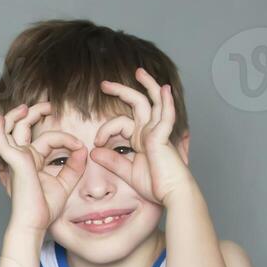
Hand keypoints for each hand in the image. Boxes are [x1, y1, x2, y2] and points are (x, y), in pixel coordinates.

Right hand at [0, 102, 88, 231]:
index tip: (80, 147)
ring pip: (12, 130)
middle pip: (24, 127)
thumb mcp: (66, 183)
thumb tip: (83, 149)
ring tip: (28, 107)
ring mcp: (16, 159)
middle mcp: (22, 157)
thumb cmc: (45, 208)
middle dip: (35, 113)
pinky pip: (3, 142)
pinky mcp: (14, 162)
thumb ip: (74, 165)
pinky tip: (1, 119)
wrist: (35, 222)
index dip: (66, 139)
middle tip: (48, 106)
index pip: (48, 139)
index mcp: (33, 161)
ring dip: (18, 115)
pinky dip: (0, 130)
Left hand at [90, 69, 193, 205]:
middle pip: (138, 103)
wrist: (172, 194)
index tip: (97, 143)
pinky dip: (165, 102)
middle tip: (104, 84)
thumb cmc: (155, 185)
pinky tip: (164, 89)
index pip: (121, 123)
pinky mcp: (164, 137)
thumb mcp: (127, 171)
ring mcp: (159, 132)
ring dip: (147, 85)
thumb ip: (112, 161)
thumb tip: (94, 151)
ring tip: (138, 71)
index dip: (105, 130)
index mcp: (143, 138)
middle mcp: (151, 131)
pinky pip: (166, 115)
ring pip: (153, 102)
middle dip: (121, 91)